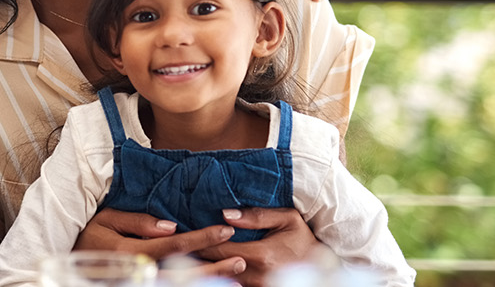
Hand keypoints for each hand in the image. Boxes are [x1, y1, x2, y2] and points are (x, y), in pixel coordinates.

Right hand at [75, 208, 243, 278]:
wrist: (71, 267)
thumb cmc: (90, 237)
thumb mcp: (107, 220)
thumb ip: (139, 222)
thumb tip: (172, 225)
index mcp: (132, 251)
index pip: (175, 244)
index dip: (202, 237)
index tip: (225, 230)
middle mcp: (140, 272)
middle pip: (185, 271)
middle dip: (215, 266)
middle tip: (240, 260)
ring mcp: (141, 285)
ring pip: (181, 285)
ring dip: (210, 280)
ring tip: (235, 274)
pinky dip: (193, 286)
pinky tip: (211, 284)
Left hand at [193, 208, 324, 285]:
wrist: (321, 265)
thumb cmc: (302, 238)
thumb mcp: (287, 219)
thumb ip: (256, 216)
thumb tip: (225, 214)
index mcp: (259, 255)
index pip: (218, 248)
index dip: (198, 239)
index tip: (180, 230)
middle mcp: (254, 276)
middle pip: (212, 267)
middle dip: (193, 255)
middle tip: (173, 244)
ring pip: (218, 279)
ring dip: (201, 268)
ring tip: (180, 257)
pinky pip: (230, 286)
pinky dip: (216, 277)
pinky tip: (203, 268)